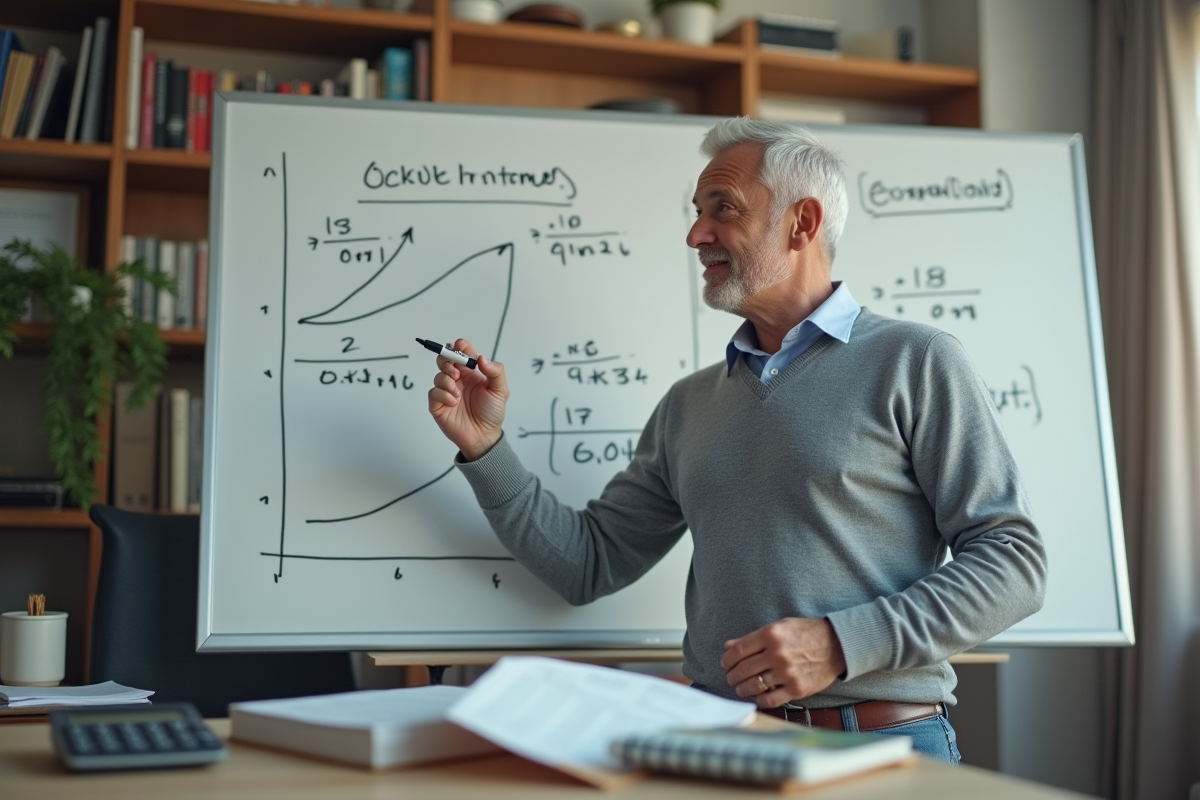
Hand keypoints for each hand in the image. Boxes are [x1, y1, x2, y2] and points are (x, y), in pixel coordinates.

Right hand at [427, 338, 508, 461]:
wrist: (484, 436)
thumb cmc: (492, 413)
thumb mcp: (500, 390)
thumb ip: (495, 371)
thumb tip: (482, 358)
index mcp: (472, 372)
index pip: (462, 352)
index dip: (459, 346)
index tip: (461, 346)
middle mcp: (458, 379)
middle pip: (444, 359)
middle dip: (447, 360)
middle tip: (456, 372)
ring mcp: (447, 391)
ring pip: (438, 375)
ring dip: (447, 381)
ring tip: (458, 394)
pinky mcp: (438, 404)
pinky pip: (433, 392)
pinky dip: (443, 395)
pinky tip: (453, 402)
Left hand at [721, 618, 846, 707]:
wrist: (837, 645)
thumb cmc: (806, 633)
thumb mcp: (779, 626)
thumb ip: (753, 638)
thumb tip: (728, 646)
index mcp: (771, 635)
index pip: (738, 650)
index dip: (727, 659)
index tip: (725, 664)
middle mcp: (777, 654)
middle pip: (743, 669)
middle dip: (732, 676)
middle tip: (730, 678)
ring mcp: (787, 673)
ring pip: (754, 685)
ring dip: (742, 689)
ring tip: (740, 688)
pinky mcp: (797, 689)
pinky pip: (770, 700)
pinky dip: (760, 699)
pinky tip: (758, 696)